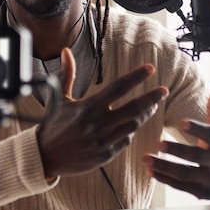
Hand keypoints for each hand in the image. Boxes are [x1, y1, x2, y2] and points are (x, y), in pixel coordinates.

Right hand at [37, 47, 168, 178]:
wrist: (44, 156)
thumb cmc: (53, 125)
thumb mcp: (60, 99)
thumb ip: (68, 74)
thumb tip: (65, 52)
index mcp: (88, 107)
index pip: (118, 87)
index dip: (136, 77)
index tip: (150, 69)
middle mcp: (98, 123)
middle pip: (133, 108)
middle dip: (151, 98)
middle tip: (164, 90)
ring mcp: (103, 141)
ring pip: (133, 125)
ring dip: (145, 114)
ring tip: (152, 106)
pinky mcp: (106, 155)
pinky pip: (125, 140)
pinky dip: (131, 131)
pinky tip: (133, 124)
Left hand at [142, 85, 209, 200]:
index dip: (197, 129)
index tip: (181, 122)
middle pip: (197, 156)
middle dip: (177, 151)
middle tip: (158, 143)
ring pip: (185, 174)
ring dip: (164, 167)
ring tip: (145, 158)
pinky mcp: (201, 193)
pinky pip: (180, 187)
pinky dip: (164, 179)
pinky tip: (150, 171)